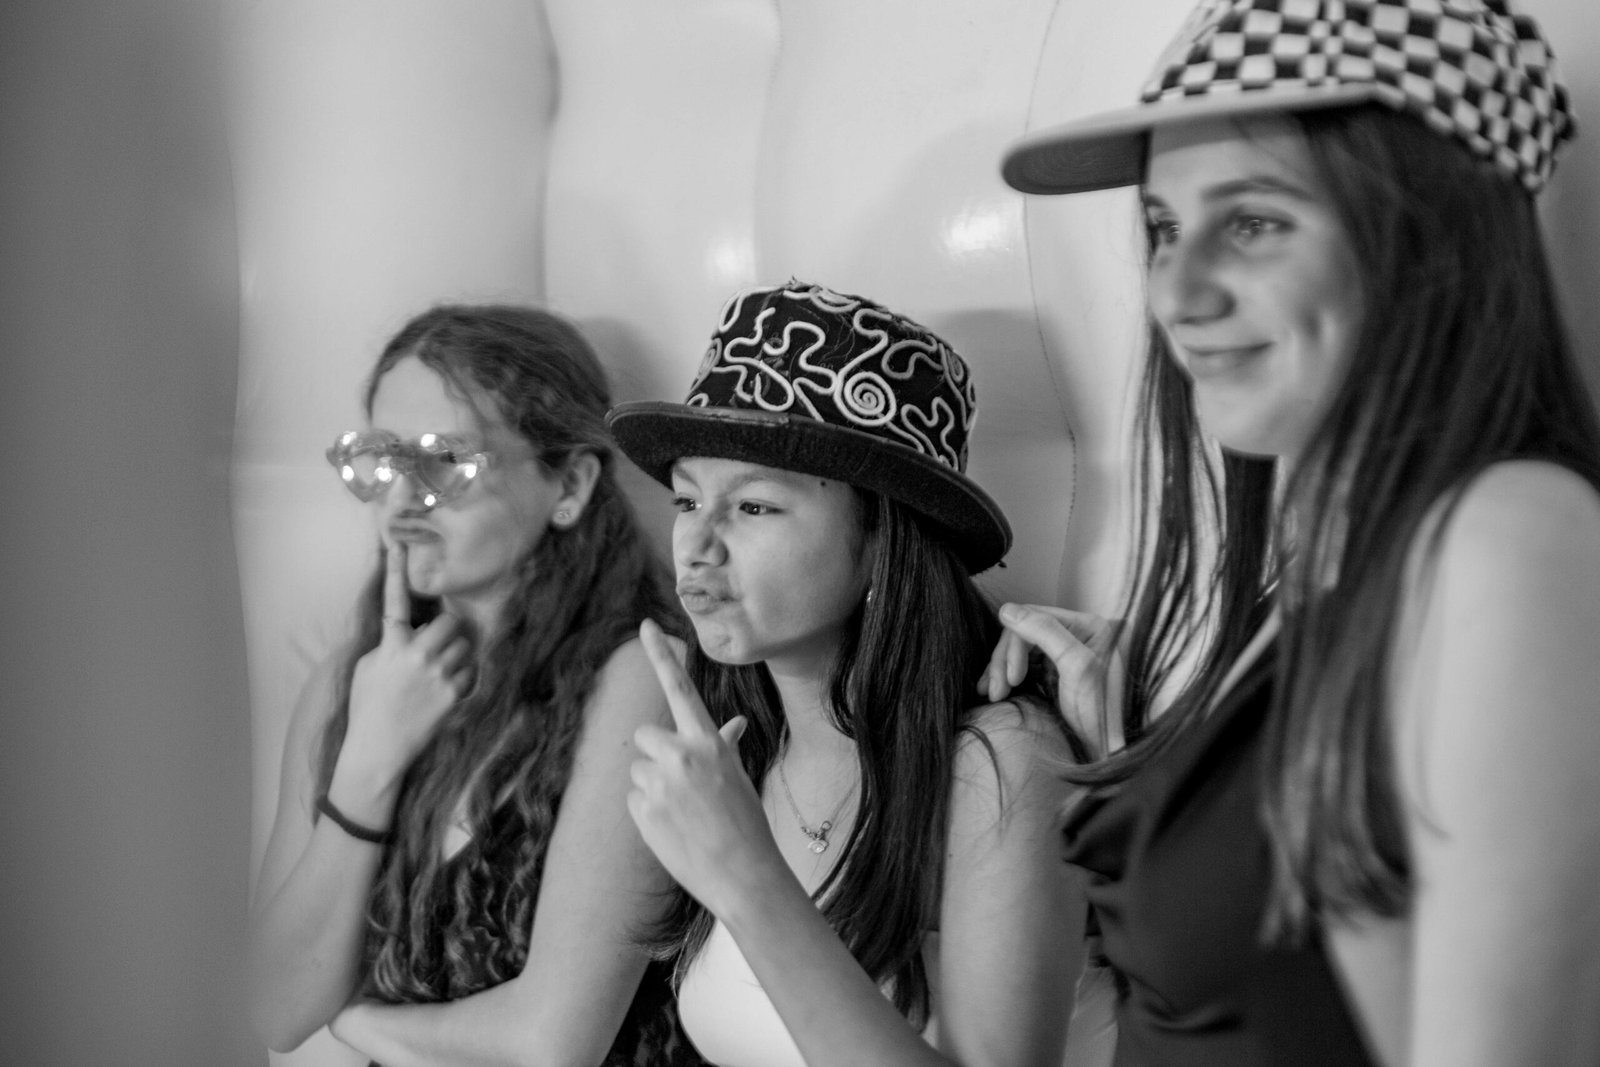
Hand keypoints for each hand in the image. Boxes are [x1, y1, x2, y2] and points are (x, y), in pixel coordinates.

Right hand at [338, 543, 472, 803]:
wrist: (378, 751)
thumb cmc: (368, 708)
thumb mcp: (369, 668)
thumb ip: (389, 644)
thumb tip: (408, 628)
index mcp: (391, 646)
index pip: (394, 599)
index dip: (394, 568)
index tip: (397, 540)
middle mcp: (417, 656)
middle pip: (451, 623)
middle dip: (448, 632)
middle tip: (436, 647)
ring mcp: (438, 675)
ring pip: (465, 647)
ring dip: (457, 655)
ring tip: (438, 673)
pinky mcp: (454, 695)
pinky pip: (471, 672)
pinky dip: (463, 678)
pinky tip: (444, 691)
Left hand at [627, 620, 777, 914]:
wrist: (742, 873)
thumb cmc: (745, 822)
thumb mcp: (737, 776)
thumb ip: (722, 746)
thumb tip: (733, 723)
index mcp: (707, 742)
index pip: (680, 688)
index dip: (662, 654)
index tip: (646, 624)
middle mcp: (681, 755)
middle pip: (644, 736)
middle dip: (654, 754)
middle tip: (679, 783)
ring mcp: (659, 783)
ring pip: (638, 770)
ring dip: (653, 787)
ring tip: (683, 813)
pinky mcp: (642, 810)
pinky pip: (634, 799)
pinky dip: (647, 812)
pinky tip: (673, 828)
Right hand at [980, 603, 1125, 761]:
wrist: (1113, 755)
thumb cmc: (1105, 713)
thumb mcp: (1078, 667)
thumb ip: (1045, 631)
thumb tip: (1007, 610)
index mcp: (1087, 626)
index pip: (1034, 618)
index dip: (1014, 645)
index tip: (1011, 679)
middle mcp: (1076, 636)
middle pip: (1023, 635)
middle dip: (1004, 662)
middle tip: (996, 693)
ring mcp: (1064, 657)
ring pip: (1019, 652)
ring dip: (1000, 671)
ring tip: (992, 696)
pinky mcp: (1055, 677)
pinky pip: (1023, 668)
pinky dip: (1007, 679)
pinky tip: (997, 694)